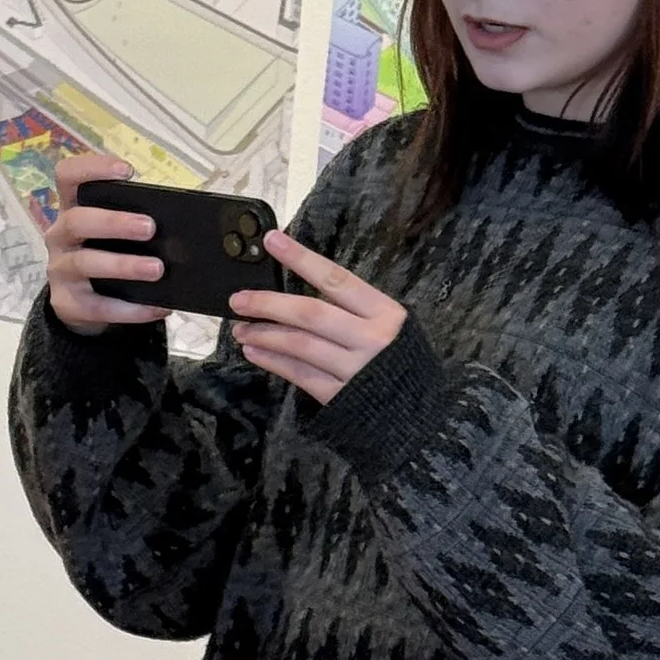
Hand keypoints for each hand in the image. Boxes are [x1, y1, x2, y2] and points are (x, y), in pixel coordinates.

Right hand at [43, 150, 164, 335]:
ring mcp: (60, 270)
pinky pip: (99, 306)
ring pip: (85, 263)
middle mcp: (60, 235)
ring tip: (156, 269)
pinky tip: (159, 306)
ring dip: (123, 264)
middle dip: (113, 222)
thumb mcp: (112, 234)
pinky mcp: (67, 304)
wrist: (81, 305)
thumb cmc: (105, 254)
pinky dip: (131, 308)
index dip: (92, 168)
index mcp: (72, 208)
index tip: (126, 171)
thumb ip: (134, 220)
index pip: (67, 176)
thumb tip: (184, 225)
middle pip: (77, 220)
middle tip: (150, 227)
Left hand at [230, 229, 405, 404]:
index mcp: (385, 314)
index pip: (336, 279)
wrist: (422, 418)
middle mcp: (371, 339)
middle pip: (311, 314)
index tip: (272, 240)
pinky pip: (300, 375)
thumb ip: (355, 310)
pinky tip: (254, 351)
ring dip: (265, 334)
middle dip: (269, 304)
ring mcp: (355, 370)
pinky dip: (273, 361)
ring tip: (240, 328)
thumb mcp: (392, 327)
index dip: (302, 259)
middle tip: (238, 300)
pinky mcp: (341, 398)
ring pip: (300, 345)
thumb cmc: (403, 363)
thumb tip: (301, 286)